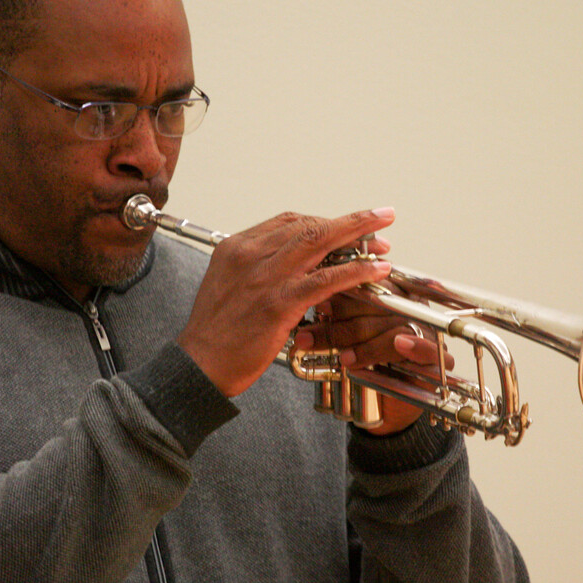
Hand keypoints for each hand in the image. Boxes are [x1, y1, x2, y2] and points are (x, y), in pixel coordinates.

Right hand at [177, 208, 396, 397]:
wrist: (198, 364)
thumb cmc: (214, 333)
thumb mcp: (229, 286)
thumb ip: (258, 270)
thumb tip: (293, 268)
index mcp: (237, 247)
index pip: (288, 221)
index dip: (324, 221)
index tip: (346, 227)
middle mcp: (250, 254)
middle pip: (309, 225)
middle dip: (349, 221)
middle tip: (379, 218)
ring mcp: (265, 277)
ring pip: (320, 243)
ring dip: (358, 236)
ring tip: (384, 238)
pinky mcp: (279, 303)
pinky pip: (326, 280)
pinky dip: (355, 272)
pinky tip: (375, 271)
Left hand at [292, 290, 454, 435]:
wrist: (391, 404)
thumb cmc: (371, 366)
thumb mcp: (351, 339)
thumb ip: (341, 319)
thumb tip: (315, 303)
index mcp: (394, 296)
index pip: (370, 287)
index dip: (344, 296)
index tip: (318, 307)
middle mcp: (412, 308)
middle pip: (378, 307)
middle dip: (342, 324)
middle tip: (312, 336)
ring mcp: (426, 330)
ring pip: (395, 328)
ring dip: (367, 343)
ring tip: (343, 358)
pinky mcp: (437, 357)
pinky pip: (427, 347)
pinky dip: (414, 345)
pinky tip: (400, 345)